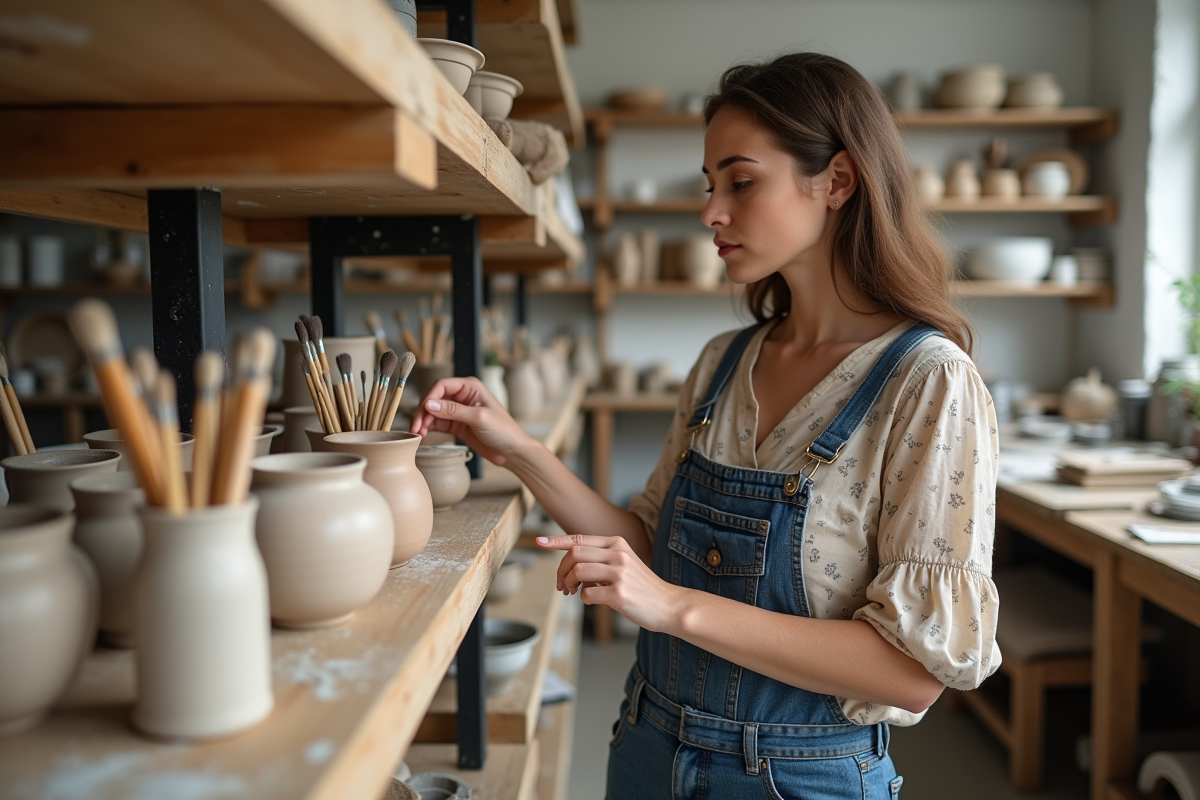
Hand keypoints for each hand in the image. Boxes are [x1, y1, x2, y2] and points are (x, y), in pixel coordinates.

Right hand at [409, 376, 532, 466]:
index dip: (430, 397)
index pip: (442, 385)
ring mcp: (458, 411)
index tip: (423, 411)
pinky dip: (428, 427)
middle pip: (434, 398)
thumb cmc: (503, 430)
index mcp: (470, 387)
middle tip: (416, 426)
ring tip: (418, 433)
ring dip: (423, 421)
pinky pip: (437, 423)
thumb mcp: (478, 418)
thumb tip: (429, 404)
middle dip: (423, 411)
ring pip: (433, 412)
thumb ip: (453, 410)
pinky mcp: (456, 425)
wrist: (512, 451)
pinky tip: (423, 434)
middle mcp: (462, 396)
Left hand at [536, 534, 682, 632]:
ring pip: (578, 570)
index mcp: (617, 544)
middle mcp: (618, 554)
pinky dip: (584, 599)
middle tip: (562, 585)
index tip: (539, 542)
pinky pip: (588, 594)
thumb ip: (600, 560)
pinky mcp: (619, 593)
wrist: (668, 605)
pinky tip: (594, 601)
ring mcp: (619, 573)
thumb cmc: (642, 588)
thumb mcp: (623, 564)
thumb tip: (571, 568)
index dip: (556, 541)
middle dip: (562, 570)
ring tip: (573, 592)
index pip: (579, 539)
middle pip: (574, 553)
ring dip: (570, 583)